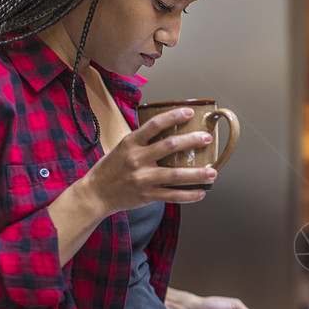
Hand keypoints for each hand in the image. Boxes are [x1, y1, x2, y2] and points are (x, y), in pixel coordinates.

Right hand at [80, 107, 218, 215]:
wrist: (95, 193)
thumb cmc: (111, 168)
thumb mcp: (122, 147)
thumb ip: (142, 141)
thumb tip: (167, 131)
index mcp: (130, 143)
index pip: (154, 124)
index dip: (173, 116)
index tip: (190, 112)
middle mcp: (137, 159)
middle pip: (169, 146)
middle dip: (191, 141)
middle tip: (207, 139)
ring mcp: (143, 178)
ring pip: (175, 174)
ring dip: (197, 173)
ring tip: (213, 172)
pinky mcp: (146, 195)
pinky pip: (172, 196)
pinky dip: (188, 195)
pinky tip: (201, 192)